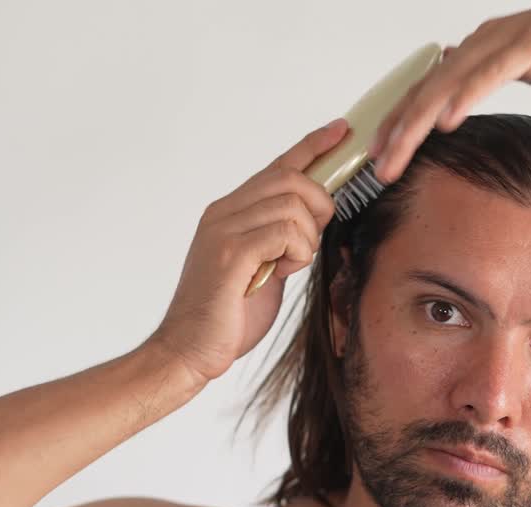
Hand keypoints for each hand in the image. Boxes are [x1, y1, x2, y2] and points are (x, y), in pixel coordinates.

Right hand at [145, 119, 347, 383]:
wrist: (189, 351)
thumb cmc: (228, 316)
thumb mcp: (264, 268)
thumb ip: (281, 241)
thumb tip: (312, 224)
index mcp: (231, 212)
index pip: (278, 166)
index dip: (313, 146)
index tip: (341, 131)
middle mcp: (224, 212)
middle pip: (292, 179)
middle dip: (318, 207)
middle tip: (309, 244)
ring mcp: (224, 230)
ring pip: (293, 206)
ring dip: (306, 240)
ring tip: (287, 267)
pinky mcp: (231, 253)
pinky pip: (285, 233)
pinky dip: (296, 254)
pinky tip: (281, 273)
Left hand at [368, 0, 530, 182]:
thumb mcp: (525, 72)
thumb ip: (491, 82)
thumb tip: (462, 101)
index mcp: (478, 52)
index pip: (425, 91)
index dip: (398, 123)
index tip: (379, 155)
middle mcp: (481, 43)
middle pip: (425, 90)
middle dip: (396, 130)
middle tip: (376, 166)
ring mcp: (502, 43)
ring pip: (447, 85)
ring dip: (417, 121)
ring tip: (397, 152)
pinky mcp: (529, 46)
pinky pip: (489, 75)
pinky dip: (464, 97)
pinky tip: (445, 120)